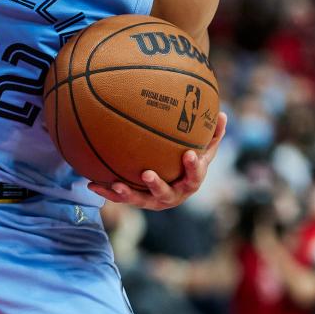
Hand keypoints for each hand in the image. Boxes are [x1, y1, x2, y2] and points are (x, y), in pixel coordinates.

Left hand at [89, 111, 226, 209]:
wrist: (176, 188)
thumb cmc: (190, 164)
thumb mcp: (204, 150)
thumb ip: (213, 135)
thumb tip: (223, 112)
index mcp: (190, 183)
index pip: (195, 176)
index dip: (193, 167)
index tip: (189, 154)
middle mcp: (173, 196)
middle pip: (166, 193)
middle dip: (157, 185)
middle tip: (148, 174)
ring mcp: (153, 201)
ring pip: (140, 199)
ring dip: (128, 193)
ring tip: (116, 184)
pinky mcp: (137, 201)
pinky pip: (121, 197)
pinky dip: (106, 191)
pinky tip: (90, 183)